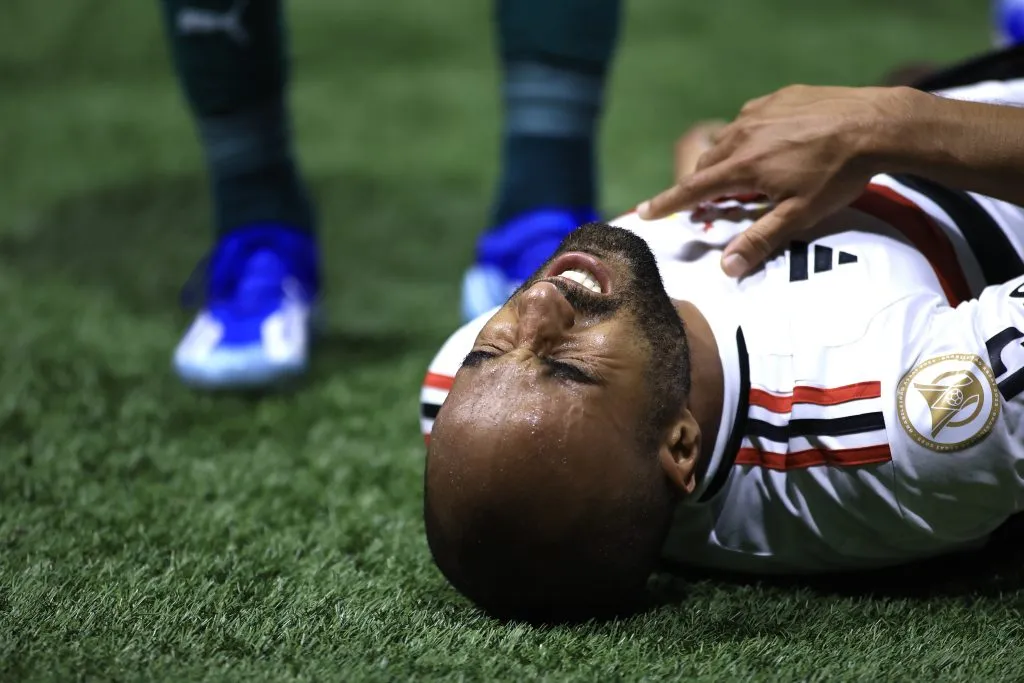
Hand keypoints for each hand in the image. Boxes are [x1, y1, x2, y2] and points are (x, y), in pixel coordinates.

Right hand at [639, 85, 917, 275]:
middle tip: (709, 202)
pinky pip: (751, 119)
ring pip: (727, 140)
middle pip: (707, 163)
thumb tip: (726, 268)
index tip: (643, 211)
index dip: (666, 203)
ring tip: (744, 175)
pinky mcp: (779, 97)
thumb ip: (760, 239)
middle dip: (702, 184)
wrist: (876, 123)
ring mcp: (760, 112)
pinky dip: (749, 136)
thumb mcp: (799, 214)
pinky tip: (772, 145)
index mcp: (742, 166)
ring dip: (726, 159)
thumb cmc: (838, 174)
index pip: (692, 189)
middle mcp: (742, 135)